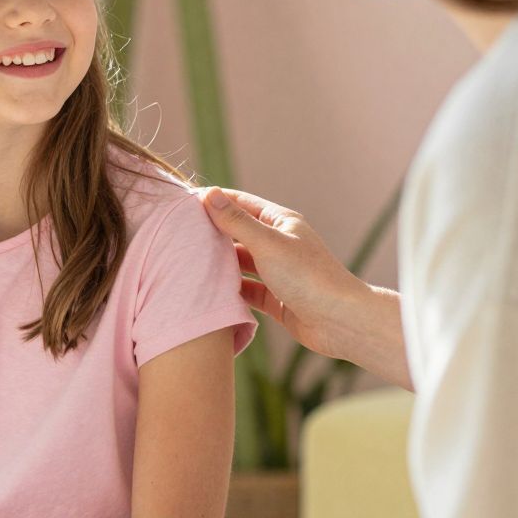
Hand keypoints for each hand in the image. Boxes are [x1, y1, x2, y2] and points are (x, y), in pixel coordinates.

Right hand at [196, 186, 371, 364]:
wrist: (340, 322)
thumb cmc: (309, 277)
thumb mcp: (268, 244)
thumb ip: (237, 222)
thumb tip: (209, 194)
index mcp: (281, 223)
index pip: (240, 204)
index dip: (214, 201)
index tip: (183, 204)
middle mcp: (279, 244)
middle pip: (238, 233)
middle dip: (212, 233)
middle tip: (177, 236)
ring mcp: (278, 272)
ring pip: (240, 263)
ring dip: (219, 263)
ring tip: (187, 264)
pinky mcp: (276, 298)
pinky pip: (247, 289)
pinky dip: (230, 290)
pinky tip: (210, 292)